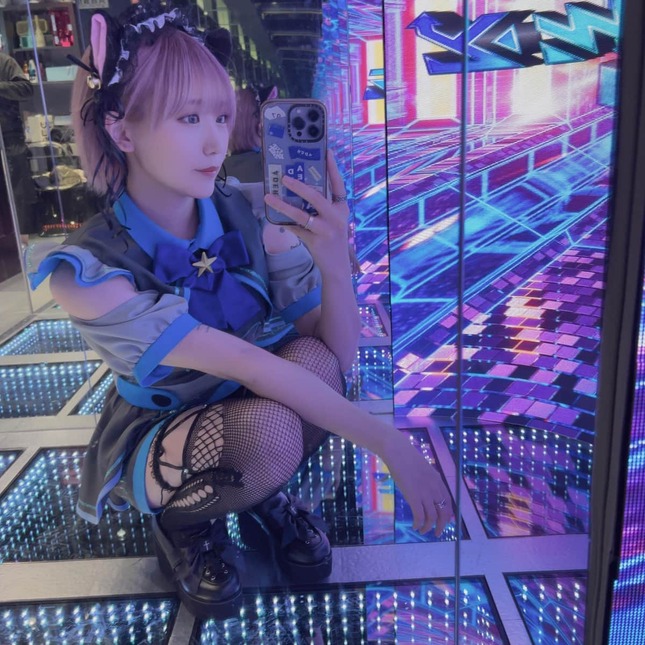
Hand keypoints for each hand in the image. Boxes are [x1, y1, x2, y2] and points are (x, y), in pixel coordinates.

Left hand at [263, 150, 350, 273]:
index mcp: (341, 208)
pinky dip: (284, 223)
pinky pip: (296, 229)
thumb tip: (299, 188)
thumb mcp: (333, 221)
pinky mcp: (316, 242)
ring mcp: (326, 230)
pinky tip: (274, 218)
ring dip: (283, 205)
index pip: (338, 184)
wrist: (337, 267)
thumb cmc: (332, 240)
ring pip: (302, 215)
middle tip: (284, 177)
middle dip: (300, 186)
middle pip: (317, 197)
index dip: (332, 168)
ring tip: (269, 197)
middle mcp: (336, 217)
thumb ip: (322, 206)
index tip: (326, 151)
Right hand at [380, 431, 452, 535]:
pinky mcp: (413, 496)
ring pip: (431, 517)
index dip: (447, 515)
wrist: (398, 451)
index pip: (448, 503)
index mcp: (438, 481)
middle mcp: (435, 488)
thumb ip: (428, 481)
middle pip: (443, 513)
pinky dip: (418, 523)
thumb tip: (426, 491)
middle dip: (441, 526)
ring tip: (422, 531)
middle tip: (437, 533)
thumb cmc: (407, 458)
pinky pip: (419, 515)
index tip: (443, 522)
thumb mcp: (423, 470)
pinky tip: (415, 526)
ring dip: (428, 527)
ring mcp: (424, 492)